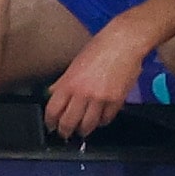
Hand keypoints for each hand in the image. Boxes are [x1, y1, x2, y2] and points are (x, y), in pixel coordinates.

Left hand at [44, 23, 147, 139]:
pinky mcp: (116, 101)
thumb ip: (64, 82)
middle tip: (66, 133)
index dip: (50, 122)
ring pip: (88, 125)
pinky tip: (100, 118)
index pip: (53, 111)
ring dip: (84, 130)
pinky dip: (102, 121)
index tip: (51, 125)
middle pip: (68, 123)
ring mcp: (100, 99)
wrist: (124, 42)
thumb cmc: (100, 47)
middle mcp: (82, 94)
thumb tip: (54, 94)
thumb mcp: (75, 63)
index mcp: (69, 83)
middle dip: (65, 131)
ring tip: (83, 129)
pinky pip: (106, 119)